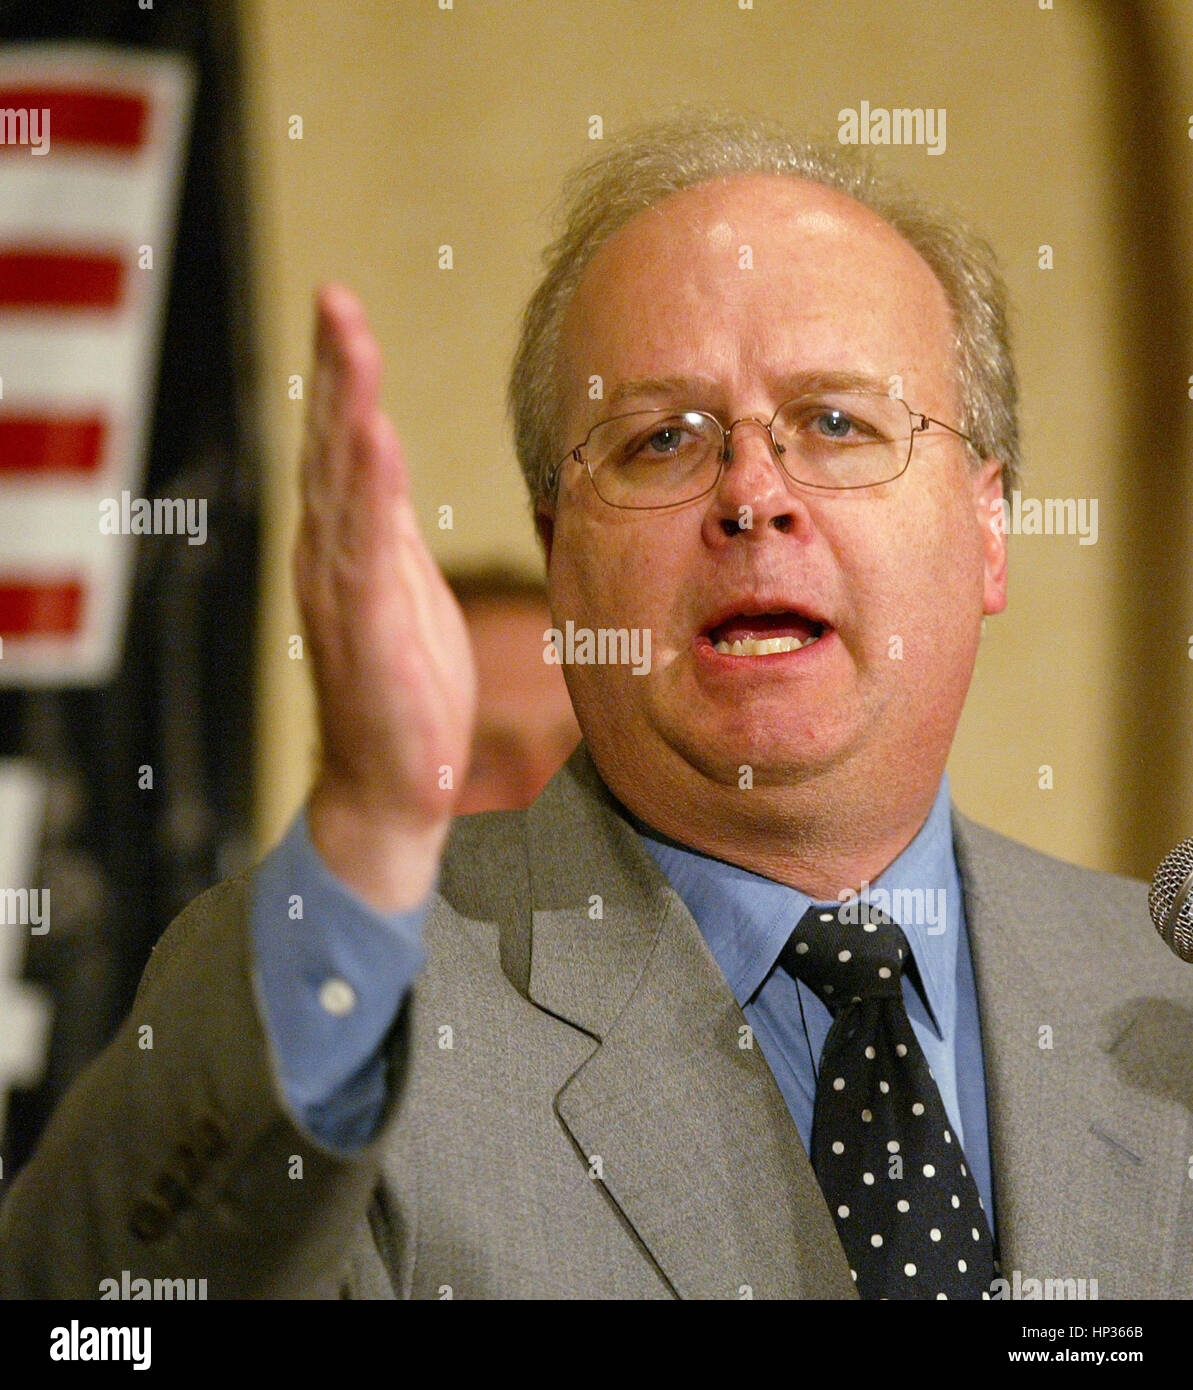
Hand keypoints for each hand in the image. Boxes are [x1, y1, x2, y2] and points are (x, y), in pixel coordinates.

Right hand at [295, 285, 476, 909]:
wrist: (396, 783)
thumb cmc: (408, 691)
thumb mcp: (407, 593)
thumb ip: (392, 533)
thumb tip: (390, 472)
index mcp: (352, 547)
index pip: (343, 450)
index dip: (342, 382)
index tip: (344, 316)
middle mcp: (334, 558)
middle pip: (330, 449)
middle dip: (335, 371)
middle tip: (334, 298)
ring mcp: (344, 590)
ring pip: (342, 485)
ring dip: (347, 410)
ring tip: (351, 343)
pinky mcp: (365, 627)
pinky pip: (365, 547)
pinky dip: (368, 489)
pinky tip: (375, 438)